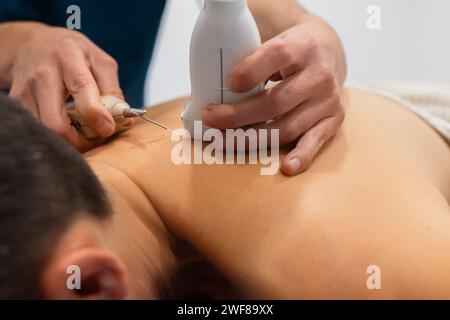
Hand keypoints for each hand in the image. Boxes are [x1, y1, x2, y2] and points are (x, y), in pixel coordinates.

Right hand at [8, 23, 122, 150]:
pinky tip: (68, 126)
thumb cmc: (73, 54)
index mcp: (68, 57)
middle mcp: (42, 75)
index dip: (95, 114)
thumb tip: (125, 118)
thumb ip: (113, 89)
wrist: (31, 44)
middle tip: (96, 136)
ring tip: (83, 130)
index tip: (108, 129)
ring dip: (69, 140)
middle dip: (80, 140)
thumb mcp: (100, 62)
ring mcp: (25, 91)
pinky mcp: (17, 104)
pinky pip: (39, 130)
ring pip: (46, 132)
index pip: (81, 89)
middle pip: (56, 123)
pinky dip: (57, 136)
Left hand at [202, 16, 346, 174]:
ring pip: (287, 127)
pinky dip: (301, 156)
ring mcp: (328, 100)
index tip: (228, 84)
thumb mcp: (276, 43)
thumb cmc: (290, 53)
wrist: (327, 52)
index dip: (250, 72)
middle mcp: (319, 74)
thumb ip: (252, 62)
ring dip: (252, 139)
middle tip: (211, 120)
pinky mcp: (334, 119)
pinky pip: (315, 141)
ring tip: (224, 142)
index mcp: (302, 46)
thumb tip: (213, 90)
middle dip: (238, 115)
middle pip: (275, 102)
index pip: (276, 56)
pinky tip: (286, 167)